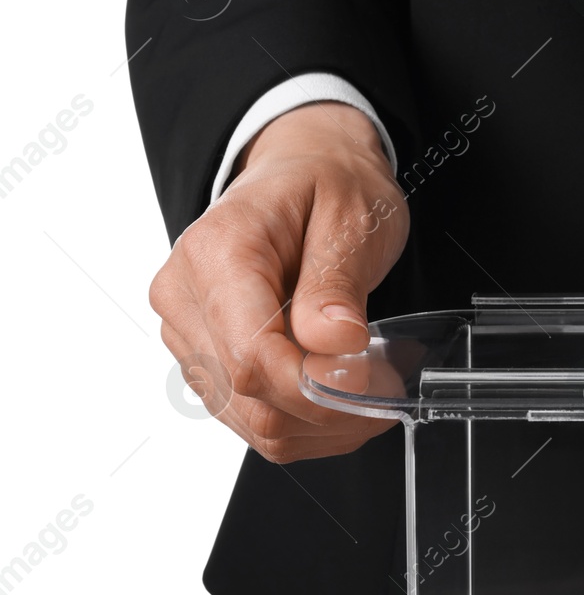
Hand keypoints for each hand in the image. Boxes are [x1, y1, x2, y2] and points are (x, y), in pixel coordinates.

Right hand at [150, 102, 409, 461]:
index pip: (251, 354)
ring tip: (373, 393)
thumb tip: (334, 343)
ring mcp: (188, 331)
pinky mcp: (204, 356)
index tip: (373, 384)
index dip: (315, 387)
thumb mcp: (351, 216)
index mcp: (216, 252)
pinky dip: (302, 423)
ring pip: (248, 419)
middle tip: (388, 391)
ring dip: (318, 425)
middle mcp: (184, 295)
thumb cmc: (326, 184)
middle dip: (327, 410)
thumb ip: (337, 283)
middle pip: (248, 395)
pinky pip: (248, 416)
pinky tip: (341, 399)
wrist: (304, 168)